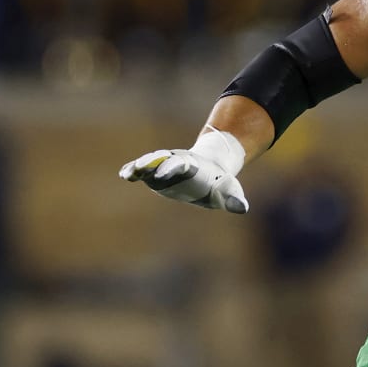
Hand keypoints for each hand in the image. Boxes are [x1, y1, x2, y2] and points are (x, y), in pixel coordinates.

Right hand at [118, 129, 249, 213]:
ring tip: (128, 174)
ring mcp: (164, 166)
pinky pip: (144, 171)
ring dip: (139, 167)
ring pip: (150, 163)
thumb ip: (233, 199)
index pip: (181, 163)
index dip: (171, 167)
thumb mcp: (229, 191)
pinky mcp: (156, 174)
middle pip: (162, 159)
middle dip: (151, 163)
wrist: (212, 172)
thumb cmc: (221, 183)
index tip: (162, 174)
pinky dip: (134, 171)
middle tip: (139, 168)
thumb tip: (242, 208)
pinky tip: (125, 175)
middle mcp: (176, 162)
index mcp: (193, 165)